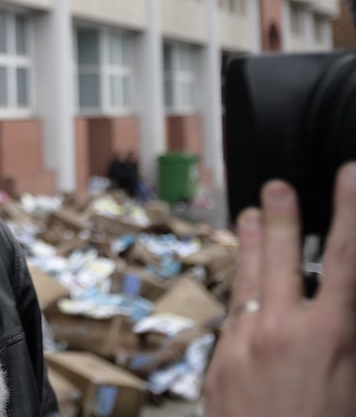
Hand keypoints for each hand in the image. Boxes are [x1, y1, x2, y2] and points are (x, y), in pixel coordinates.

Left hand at [204, 162, 355, 416]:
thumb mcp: (352, 382)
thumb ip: (345, 338)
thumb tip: (338, 310)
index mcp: (328, 336)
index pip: (341, 259)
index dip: (348, 213)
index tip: (348, 177)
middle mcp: (279, 332)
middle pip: (279, 259)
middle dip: (279, 218)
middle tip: (276, 186)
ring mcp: (242, 344)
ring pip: (245, 282)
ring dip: (247, 245)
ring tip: (248, 214)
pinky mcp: (218, 363)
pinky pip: (232, 320)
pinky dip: (240, 297)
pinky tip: (242, 284)